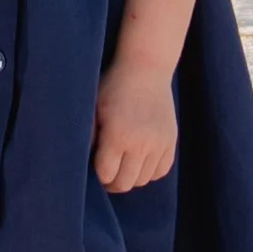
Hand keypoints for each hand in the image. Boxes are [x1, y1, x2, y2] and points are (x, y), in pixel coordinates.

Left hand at [94, 58, 177, 190]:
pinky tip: (139, 160)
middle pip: (126, 183)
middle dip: (113, 182)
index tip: (95, 167)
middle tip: (108, 172)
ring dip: (131, 176)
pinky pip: (160, 172)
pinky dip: (149, 171)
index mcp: (117, 135)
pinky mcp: (171, 142)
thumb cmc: (113, 86)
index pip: (106, 175)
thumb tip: (81, 163)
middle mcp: (141, 144)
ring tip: (122, 164)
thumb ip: (87, 136)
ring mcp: (159, 144)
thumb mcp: (93, 107)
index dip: (98, 175)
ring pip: (143, 180)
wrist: (145, 68)